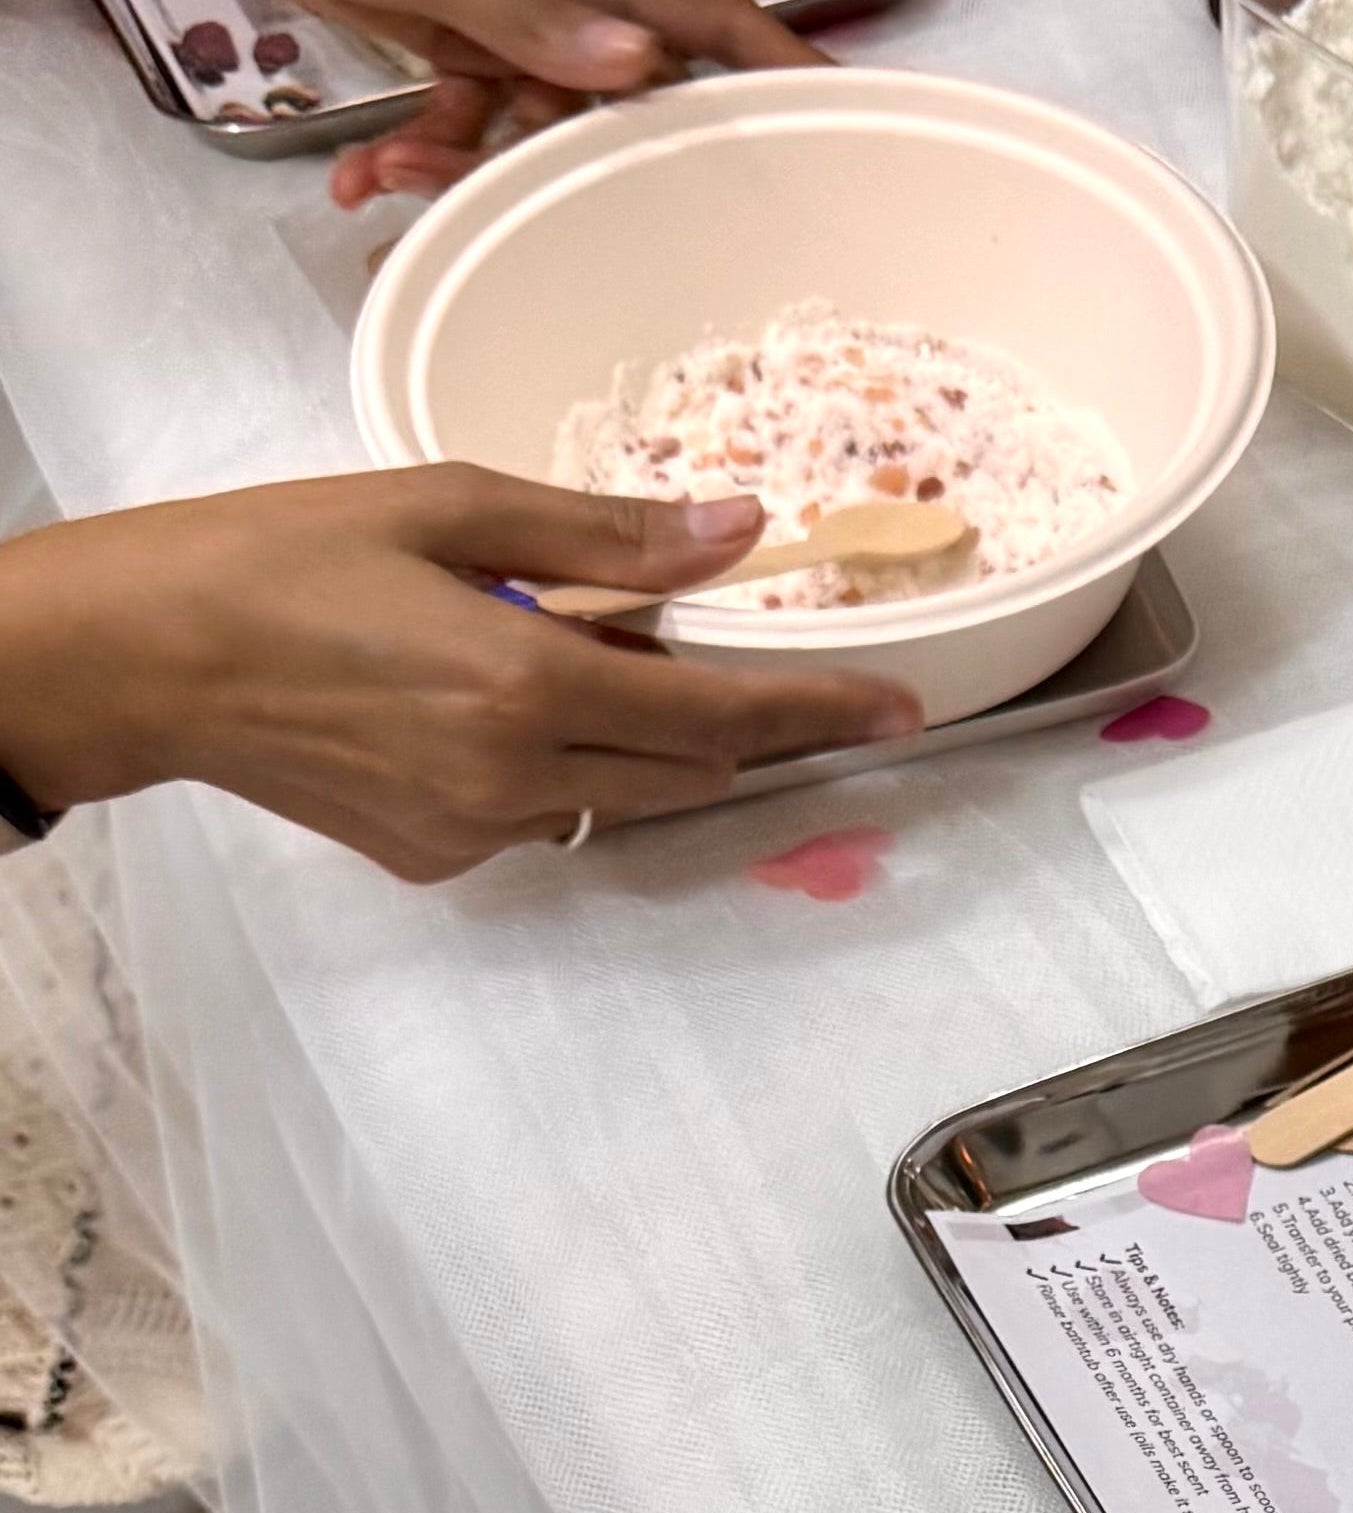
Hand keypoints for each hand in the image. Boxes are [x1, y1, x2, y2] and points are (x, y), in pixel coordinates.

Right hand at [0, 468, 917, 878]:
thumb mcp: (444, 506)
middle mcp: (518, 778)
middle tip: (795, 689)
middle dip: (747, 733)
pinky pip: (544, 818)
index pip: (720, 717)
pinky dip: (559, 766)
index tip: (901, 711)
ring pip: (622, 800)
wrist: (144, 658)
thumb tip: (735, 534)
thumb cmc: (278, 558)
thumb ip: (604, 536)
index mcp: (528, 686)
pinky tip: (494, 706)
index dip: (819, 713)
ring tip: (608, 668)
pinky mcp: (441, 860)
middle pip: (690, 774)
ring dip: (649, 747)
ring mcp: (479, 831)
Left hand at [314, 0, 821, 205]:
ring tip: (398, 182)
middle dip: (567, 165)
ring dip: (466, 169)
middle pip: (625, 96)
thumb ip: (529, 11)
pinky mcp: (458, 30)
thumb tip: (633, 58)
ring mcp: (515, 16)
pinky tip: (368, 183)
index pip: (714, 22)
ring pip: (539, 118)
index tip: (838, 133)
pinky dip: (421, 149)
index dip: (780, 78)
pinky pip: (470, 106)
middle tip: (532, 216)